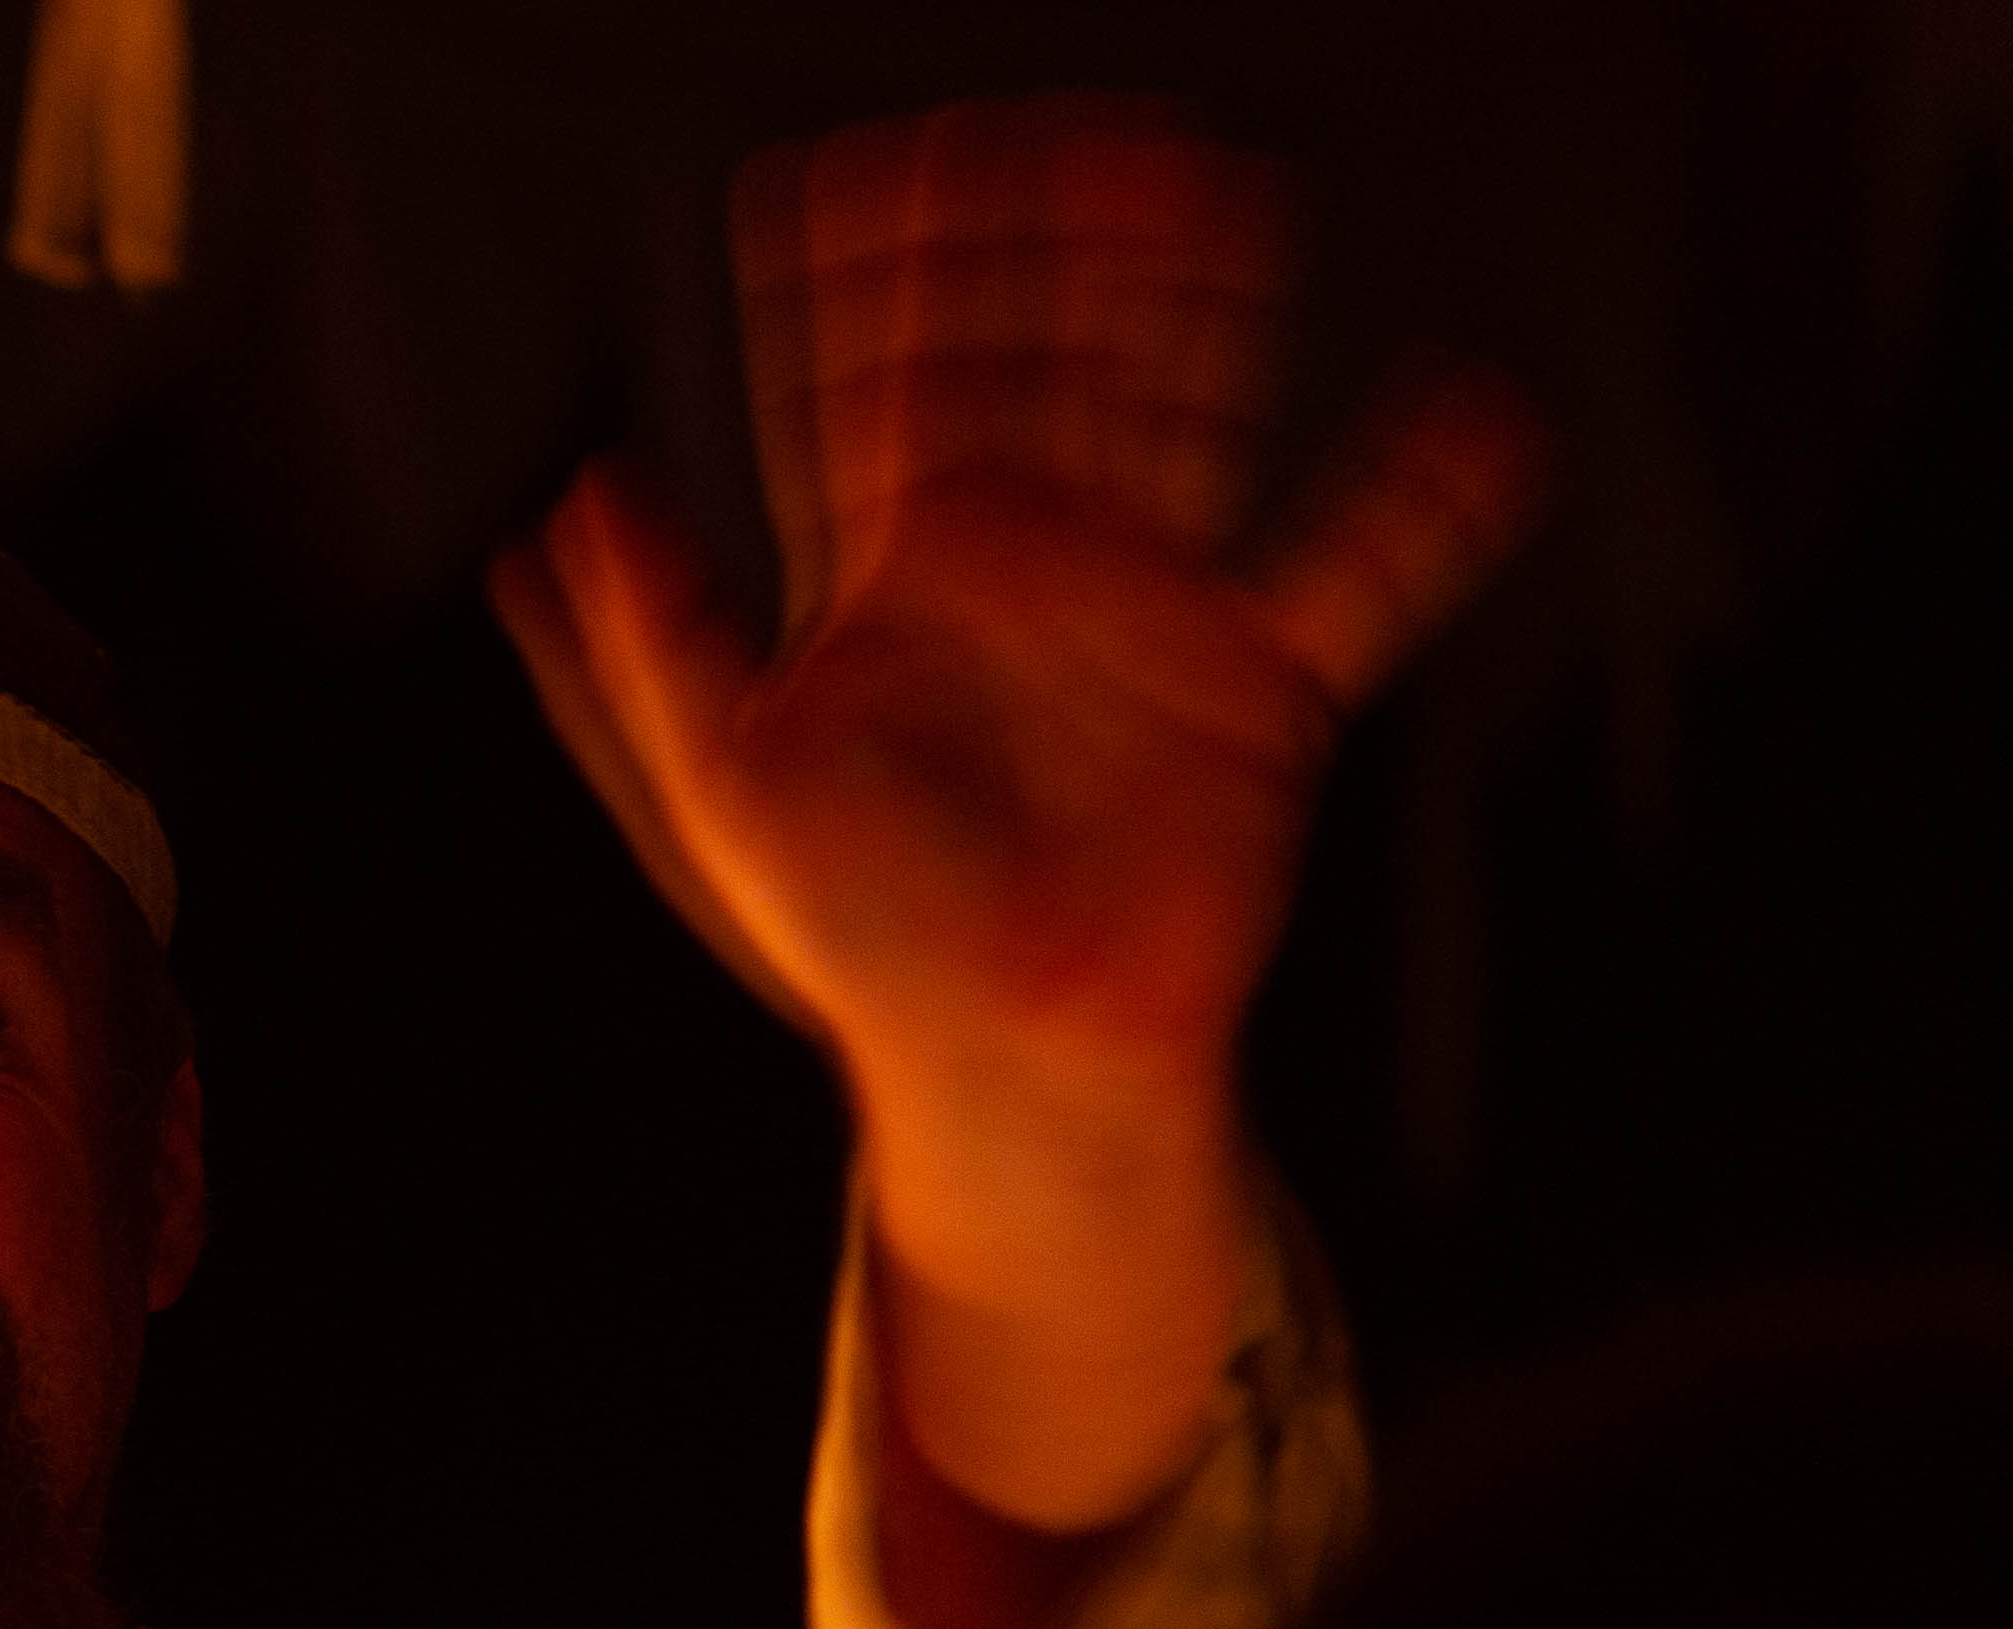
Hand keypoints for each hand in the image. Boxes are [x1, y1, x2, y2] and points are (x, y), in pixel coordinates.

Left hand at [494, 98, 1542, 1588]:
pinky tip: (1480, 417)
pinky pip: (1357, 571)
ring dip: (1207, 309)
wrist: (1008, 1059)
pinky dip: (1422, 500)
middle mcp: (1029, 560)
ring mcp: (1151, 611)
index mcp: (898, 566)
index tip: (881, 161)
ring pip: (1188, 413)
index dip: (879, 267)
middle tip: (1092, 136)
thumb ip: (656, 643)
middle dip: (1061, 246)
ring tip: (1231, 197)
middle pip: (1046, 357)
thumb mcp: (724, 788)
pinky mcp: (1259, 689)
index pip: (880, 374)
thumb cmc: (856, 942)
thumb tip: (579, 498)